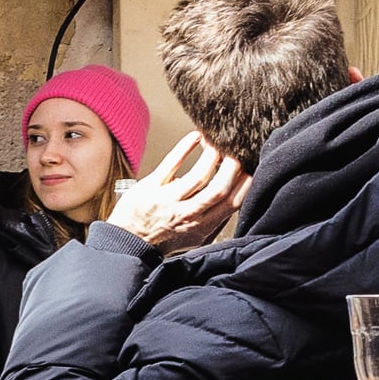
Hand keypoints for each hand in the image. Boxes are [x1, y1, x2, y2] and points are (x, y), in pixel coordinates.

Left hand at [108, 131, 248, 250]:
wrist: (127, 243)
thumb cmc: (161, 238)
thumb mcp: (194, 237)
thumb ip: (215, 221)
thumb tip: (236, 199)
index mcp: (201, 227)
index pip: (231, 203)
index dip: (245, 184)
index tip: (251, 168)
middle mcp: (186, 215)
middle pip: (218, 189)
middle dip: (232, 168)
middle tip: (238, 152)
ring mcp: (168, 201)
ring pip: (198, 176)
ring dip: (212, 156)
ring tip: (218, 143)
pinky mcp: (151, 187)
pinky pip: (172, 163)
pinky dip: (185, 147)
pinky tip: (196, 137)